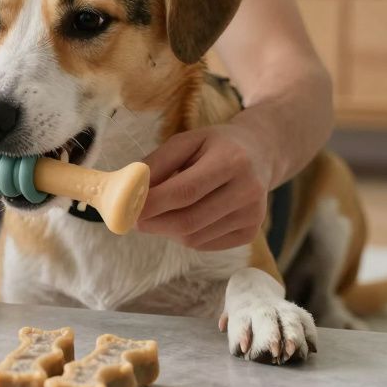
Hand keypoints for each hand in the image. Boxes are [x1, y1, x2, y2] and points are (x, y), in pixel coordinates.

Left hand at [135, 124, 274, 250]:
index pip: (186, 191)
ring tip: (161, 213)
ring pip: (194, 237)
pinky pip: (204, 245)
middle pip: (189, 220)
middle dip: (154, 223)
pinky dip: (185, 235)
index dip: (154, 204)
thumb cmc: (215, 146)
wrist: (260, 155)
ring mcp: (252, 216)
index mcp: (231, 160)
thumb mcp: (186, 141)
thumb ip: (157, 163)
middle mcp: (247, 190)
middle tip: (133, 220)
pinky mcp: (250, 233)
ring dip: (167, 230)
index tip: (127, 209)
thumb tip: (130, 191)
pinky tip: (185, 217)